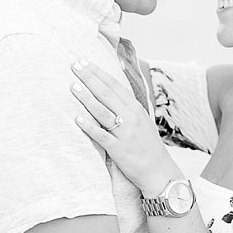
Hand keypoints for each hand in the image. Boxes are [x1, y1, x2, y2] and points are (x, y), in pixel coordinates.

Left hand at [70, 60, 178, 192]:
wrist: (159, 171)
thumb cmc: (146, 144)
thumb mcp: (140, 120)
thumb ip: (126, 105)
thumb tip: (112, 88)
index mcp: (135, 108)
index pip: (114, 85)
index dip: (98, 72)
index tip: (83, 61)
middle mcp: (130, 117)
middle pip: (107, 93)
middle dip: (90, 78)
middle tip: (74, 65)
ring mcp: (125, 133)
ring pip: (103, 112)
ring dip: (87, 98)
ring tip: (73, 86)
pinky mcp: (118, 149)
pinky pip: (102, 136)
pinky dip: (89, 127)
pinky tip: (77, 119)